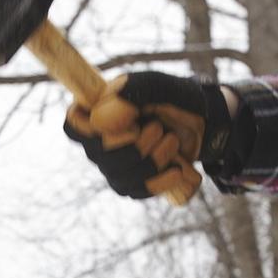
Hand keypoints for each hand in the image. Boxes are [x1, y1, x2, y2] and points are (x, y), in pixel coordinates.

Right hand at [64, 71, 231, 201]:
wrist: (204, 123)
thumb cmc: (176, 99)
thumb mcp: (158, 86)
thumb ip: (132, 93)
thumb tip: (99, 121)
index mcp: (98, 110)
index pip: (72, 126)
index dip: (91, 131)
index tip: (127, 124)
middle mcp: (100, 140)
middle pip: (98, 156)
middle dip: (134, 146)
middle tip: (158, 128)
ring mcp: (115, 165)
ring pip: (119, 177)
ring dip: (152, 162)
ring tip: (172, 142)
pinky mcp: (133, 183)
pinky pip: (137, 191)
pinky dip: (160, 181)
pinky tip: (177, 168)